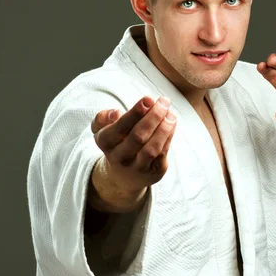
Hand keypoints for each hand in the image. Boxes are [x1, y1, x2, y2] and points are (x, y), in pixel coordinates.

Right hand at [88, 96, 176, 211]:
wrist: (124, 176)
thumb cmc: (117, 143)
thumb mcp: (104, 130)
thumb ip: (103, 118)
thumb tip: (116, 113)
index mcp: (105, 143)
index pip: (118, 128)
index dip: (134, 114)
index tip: (149, 99)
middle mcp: (119, 157)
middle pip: (137, 137)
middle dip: (153, 117)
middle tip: (164, 101)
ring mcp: (137, 167)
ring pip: (151, 149)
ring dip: (164, 128)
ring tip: (171, 113)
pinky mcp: (154, 172)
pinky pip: (162, 153)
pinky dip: (169, 136)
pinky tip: (172, 122)